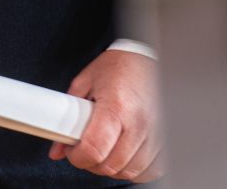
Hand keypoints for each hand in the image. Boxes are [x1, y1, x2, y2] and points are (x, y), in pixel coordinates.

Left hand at [48, 49, 162, 181]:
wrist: (150, 56)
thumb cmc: (120, 66)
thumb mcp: (86, 82)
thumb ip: (69, 116)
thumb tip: (58, 148)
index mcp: (116, 106)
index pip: (93, 150)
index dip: (77, 157)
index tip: (74, 150)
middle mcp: (140, 121)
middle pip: (111, 166)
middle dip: (93, 162)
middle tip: (88, 147)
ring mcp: (158, 132)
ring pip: (131, 172)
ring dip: (115, 166)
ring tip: (108, 146)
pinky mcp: (168, 138)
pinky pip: (152, 169)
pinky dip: (137, 168)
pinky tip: (128, 153)